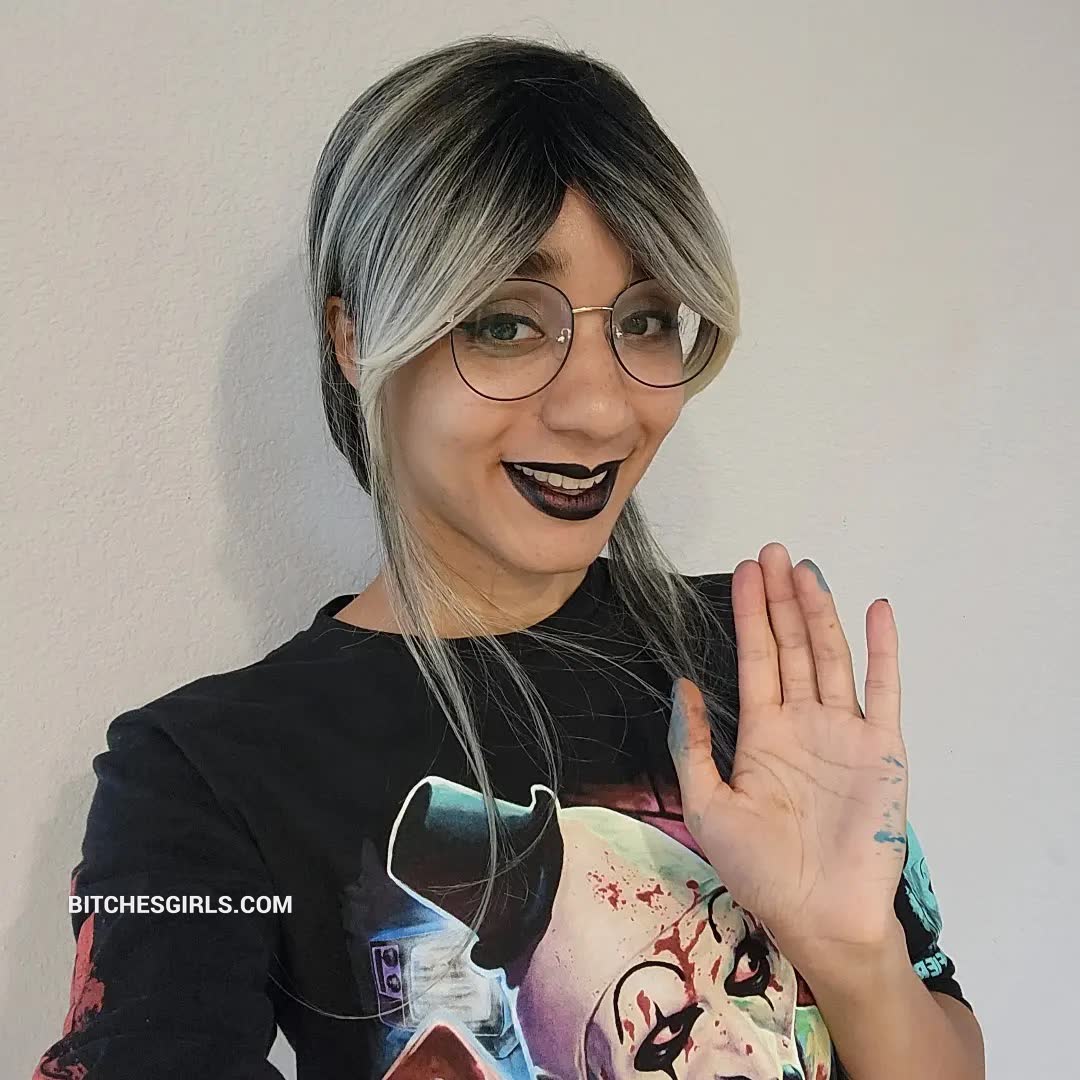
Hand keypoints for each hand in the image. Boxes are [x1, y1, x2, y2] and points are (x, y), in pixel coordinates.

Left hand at [667, 542, 908, 975]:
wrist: (820, 916)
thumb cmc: (761, 868)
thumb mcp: (708, 804)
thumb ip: (692, 744)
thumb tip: (680, 684)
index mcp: (763, 734)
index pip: (756, 658)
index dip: (750, 614)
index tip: (745, 571)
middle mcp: (803, 722)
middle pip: (792, 646)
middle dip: (781, 600)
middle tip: (772, 552)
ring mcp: (845, 732)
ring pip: (831, 657)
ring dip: (821, 612)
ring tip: (807, 570)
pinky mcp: (884, 748)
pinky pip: (885, 690)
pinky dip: (884, 650)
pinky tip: (877, 610)